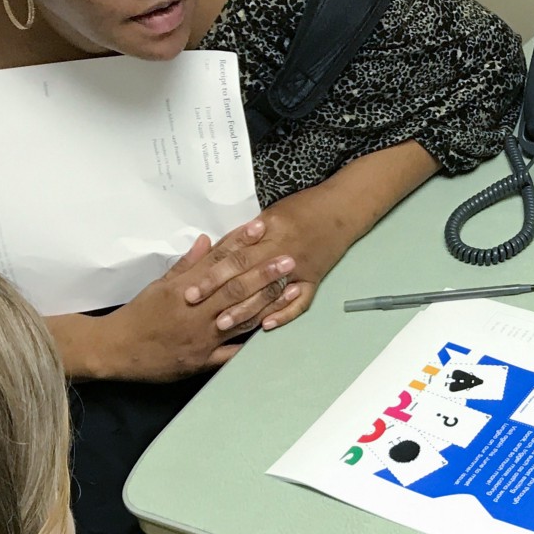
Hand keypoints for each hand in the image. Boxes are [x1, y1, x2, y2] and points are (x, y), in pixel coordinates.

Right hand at [80, 235, 295, 380]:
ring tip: (292, 287)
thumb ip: (186, 265)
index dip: (240, 243)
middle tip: (289, 258)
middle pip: (235, 288)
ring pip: (240, 316)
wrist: (115, 349)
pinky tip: (273, 330)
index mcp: (184, 289)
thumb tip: (206, 241)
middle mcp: (195, 311)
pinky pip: (230, 353)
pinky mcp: (201, 360)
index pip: (217, 261)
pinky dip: (250, 343)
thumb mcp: (158, 286)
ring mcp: (201, 337)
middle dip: (264, 272)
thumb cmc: (138, 315)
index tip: (260, 227)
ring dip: (268, 302)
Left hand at [183, 196, 345, 334]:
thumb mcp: (271, 213)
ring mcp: (301, 270)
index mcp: (270, 233)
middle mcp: (283, 253)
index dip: (211, 273)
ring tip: (223, 324)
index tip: (189, 288)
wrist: (343, 208)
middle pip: (246, 277)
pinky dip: (283, 314)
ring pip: (268, 294)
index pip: (233, 257)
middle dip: (219, 294)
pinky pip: (300, 302)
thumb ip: (246, 235)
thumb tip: (218, 251)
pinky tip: (266, 326)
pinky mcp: (315, 280)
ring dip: (245, 310)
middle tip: (196, 309)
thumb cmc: (304, 207)